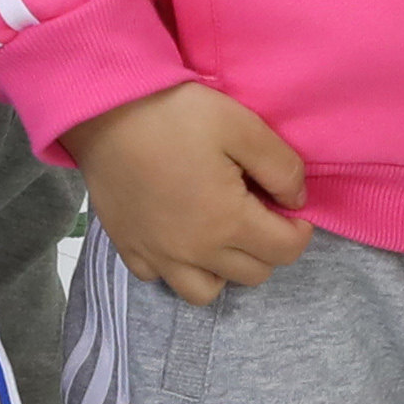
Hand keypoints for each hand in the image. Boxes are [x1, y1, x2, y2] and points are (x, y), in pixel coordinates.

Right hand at [66, 83, 310, 304]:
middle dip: (267, 248)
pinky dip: (177, 267)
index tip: (291, 209)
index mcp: (228, 222)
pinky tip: (179, 236)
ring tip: (222, 234)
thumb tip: (296, 201)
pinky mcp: (128, 248)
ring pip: (206, 292)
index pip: (285, 251)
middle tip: (258, 213)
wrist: (103, 112)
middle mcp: (194, 251)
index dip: (299, 231)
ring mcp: (157, 255)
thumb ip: (282, 167)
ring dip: (224, 269)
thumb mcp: (242, 126)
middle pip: (253, 275)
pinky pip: (160, 279)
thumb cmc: (175, 114)